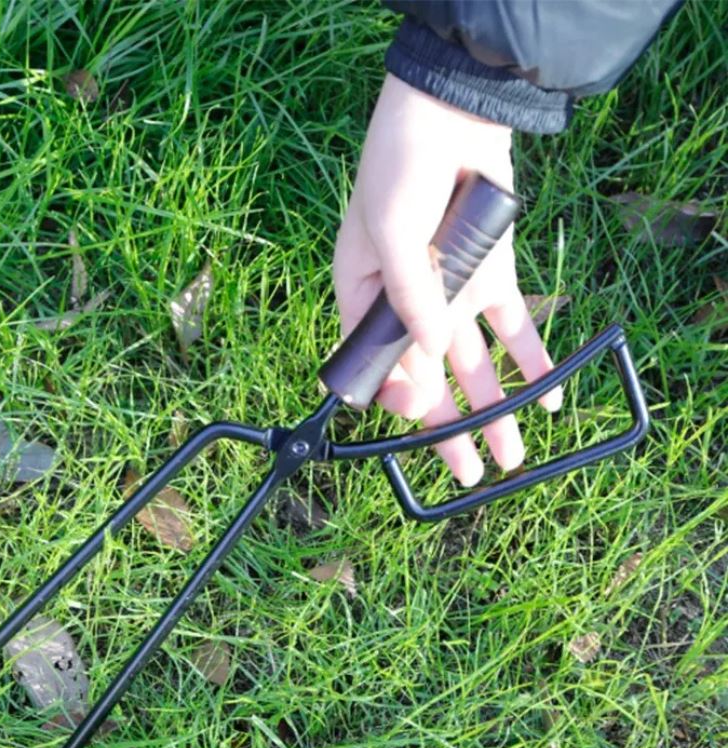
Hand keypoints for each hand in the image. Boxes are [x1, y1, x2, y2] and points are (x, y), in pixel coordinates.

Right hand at [333, 74, 561, 486]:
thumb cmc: (399, 169)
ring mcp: (451, 296)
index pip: (374, 368)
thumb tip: (430, 359)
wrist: (451, 112)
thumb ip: (410, 297)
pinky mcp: (490, 278)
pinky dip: (530, 359)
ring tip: (511, 453)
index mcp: (363, 300)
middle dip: (448, 428)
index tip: (417, 417)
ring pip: (473, 365)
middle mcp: (407, 308)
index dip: (394, 400)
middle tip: (466, 472)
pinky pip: (511, 328)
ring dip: (492, 408)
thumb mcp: (389, 232)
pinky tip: (546, 394)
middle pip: (427, 380)